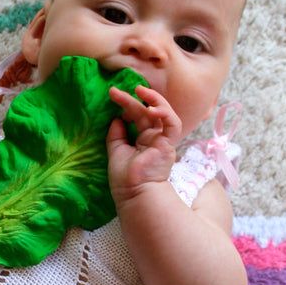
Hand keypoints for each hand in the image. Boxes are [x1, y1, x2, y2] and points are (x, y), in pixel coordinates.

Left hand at [106, 85, 181, 204]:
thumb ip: (116, 135)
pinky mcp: (169, 145)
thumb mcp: (115, 151)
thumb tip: (116, 118)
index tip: (112, 94)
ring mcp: (163, 140)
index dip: (126, 103)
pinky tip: (151, 108)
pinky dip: (165, 113)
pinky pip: (173, 124)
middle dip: (132, 98)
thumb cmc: (124, 179)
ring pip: (164, 113)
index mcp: (143, 139)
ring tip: (139, 90)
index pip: (137, 115)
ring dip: (154, 99)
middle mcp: (154, 138)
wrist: (133, 194)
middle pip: (146, 111)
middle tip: (115, 91)